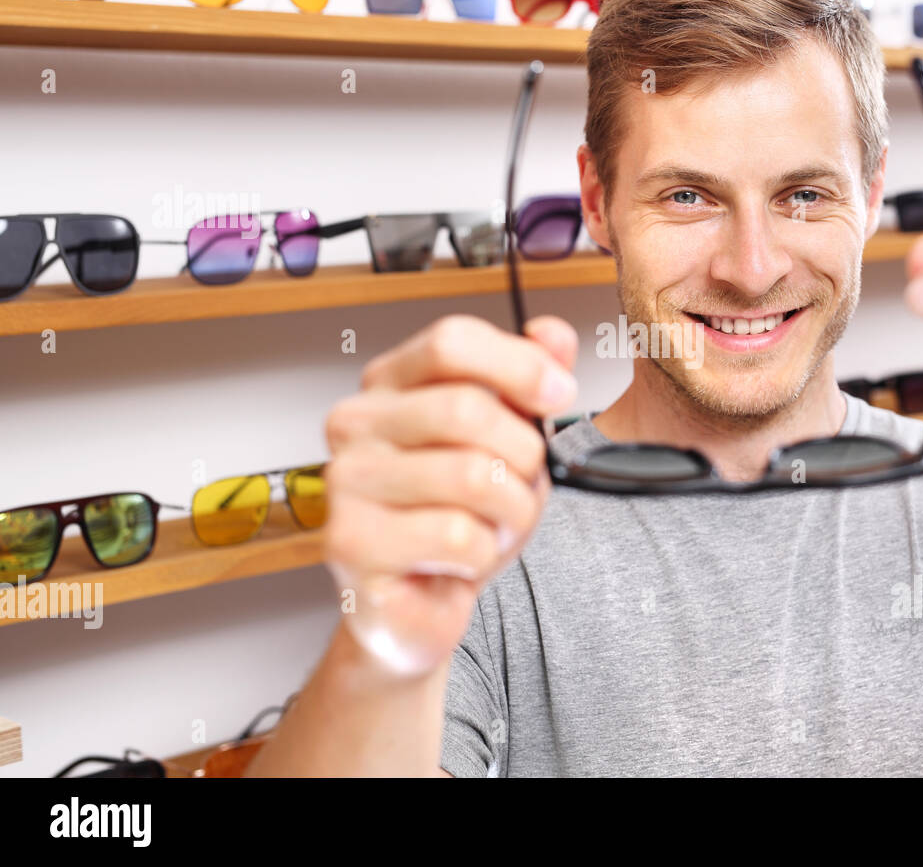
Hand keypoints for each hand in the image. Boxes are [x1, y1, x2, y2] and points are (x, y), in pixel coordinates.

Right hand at [321, 314, 577, 674]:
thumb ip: (530, 379)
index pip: (451, 340)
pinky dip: (483, 552)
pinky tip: (460, 560)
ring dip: (510, 511)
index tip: (560, 394)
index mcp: (389, 384)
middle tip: (522, 485)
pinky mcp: (349, 543)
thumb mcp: (509, 439)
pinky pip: (456, 535)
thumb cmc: (458, 515)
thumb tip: (553, 333)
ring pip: (472, 476)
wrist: (416, 605)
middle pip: (468, 408)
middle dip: (523, 455)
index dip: (519, 364)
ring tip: (493, 527)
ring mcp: (345, 483)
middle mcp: (355, 424)